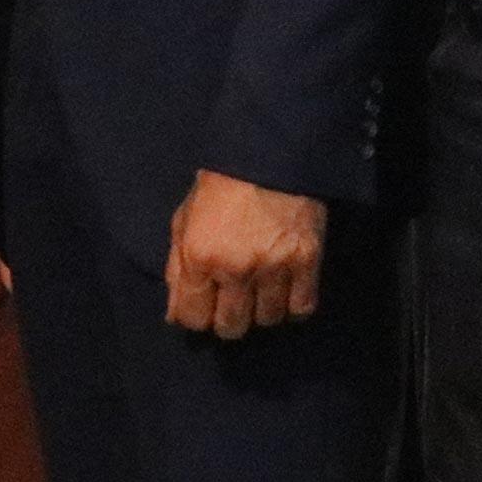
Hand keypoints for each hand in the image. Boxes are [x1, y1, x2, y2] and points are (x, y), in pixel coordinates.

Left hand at [163, 171, 324, 338]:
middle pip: (231, 327)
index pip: (192, 318)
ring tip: (259, 293)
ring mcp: (274, 268)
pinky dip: (293, 307)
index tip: (202, 309)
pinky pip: (302, 307)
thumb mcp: (183, 222)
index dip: (195, 318)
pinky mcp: (307, 261)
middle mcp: (235, 269)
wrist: (269, 155)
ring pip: (267, 320)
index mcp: (199, 257)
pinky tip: (285, 293)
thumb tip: (175, 312)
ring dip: (261, 312)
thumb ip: (177, 268)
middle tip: (231, 304)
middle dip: (227, 321)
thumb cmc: (219, 187)